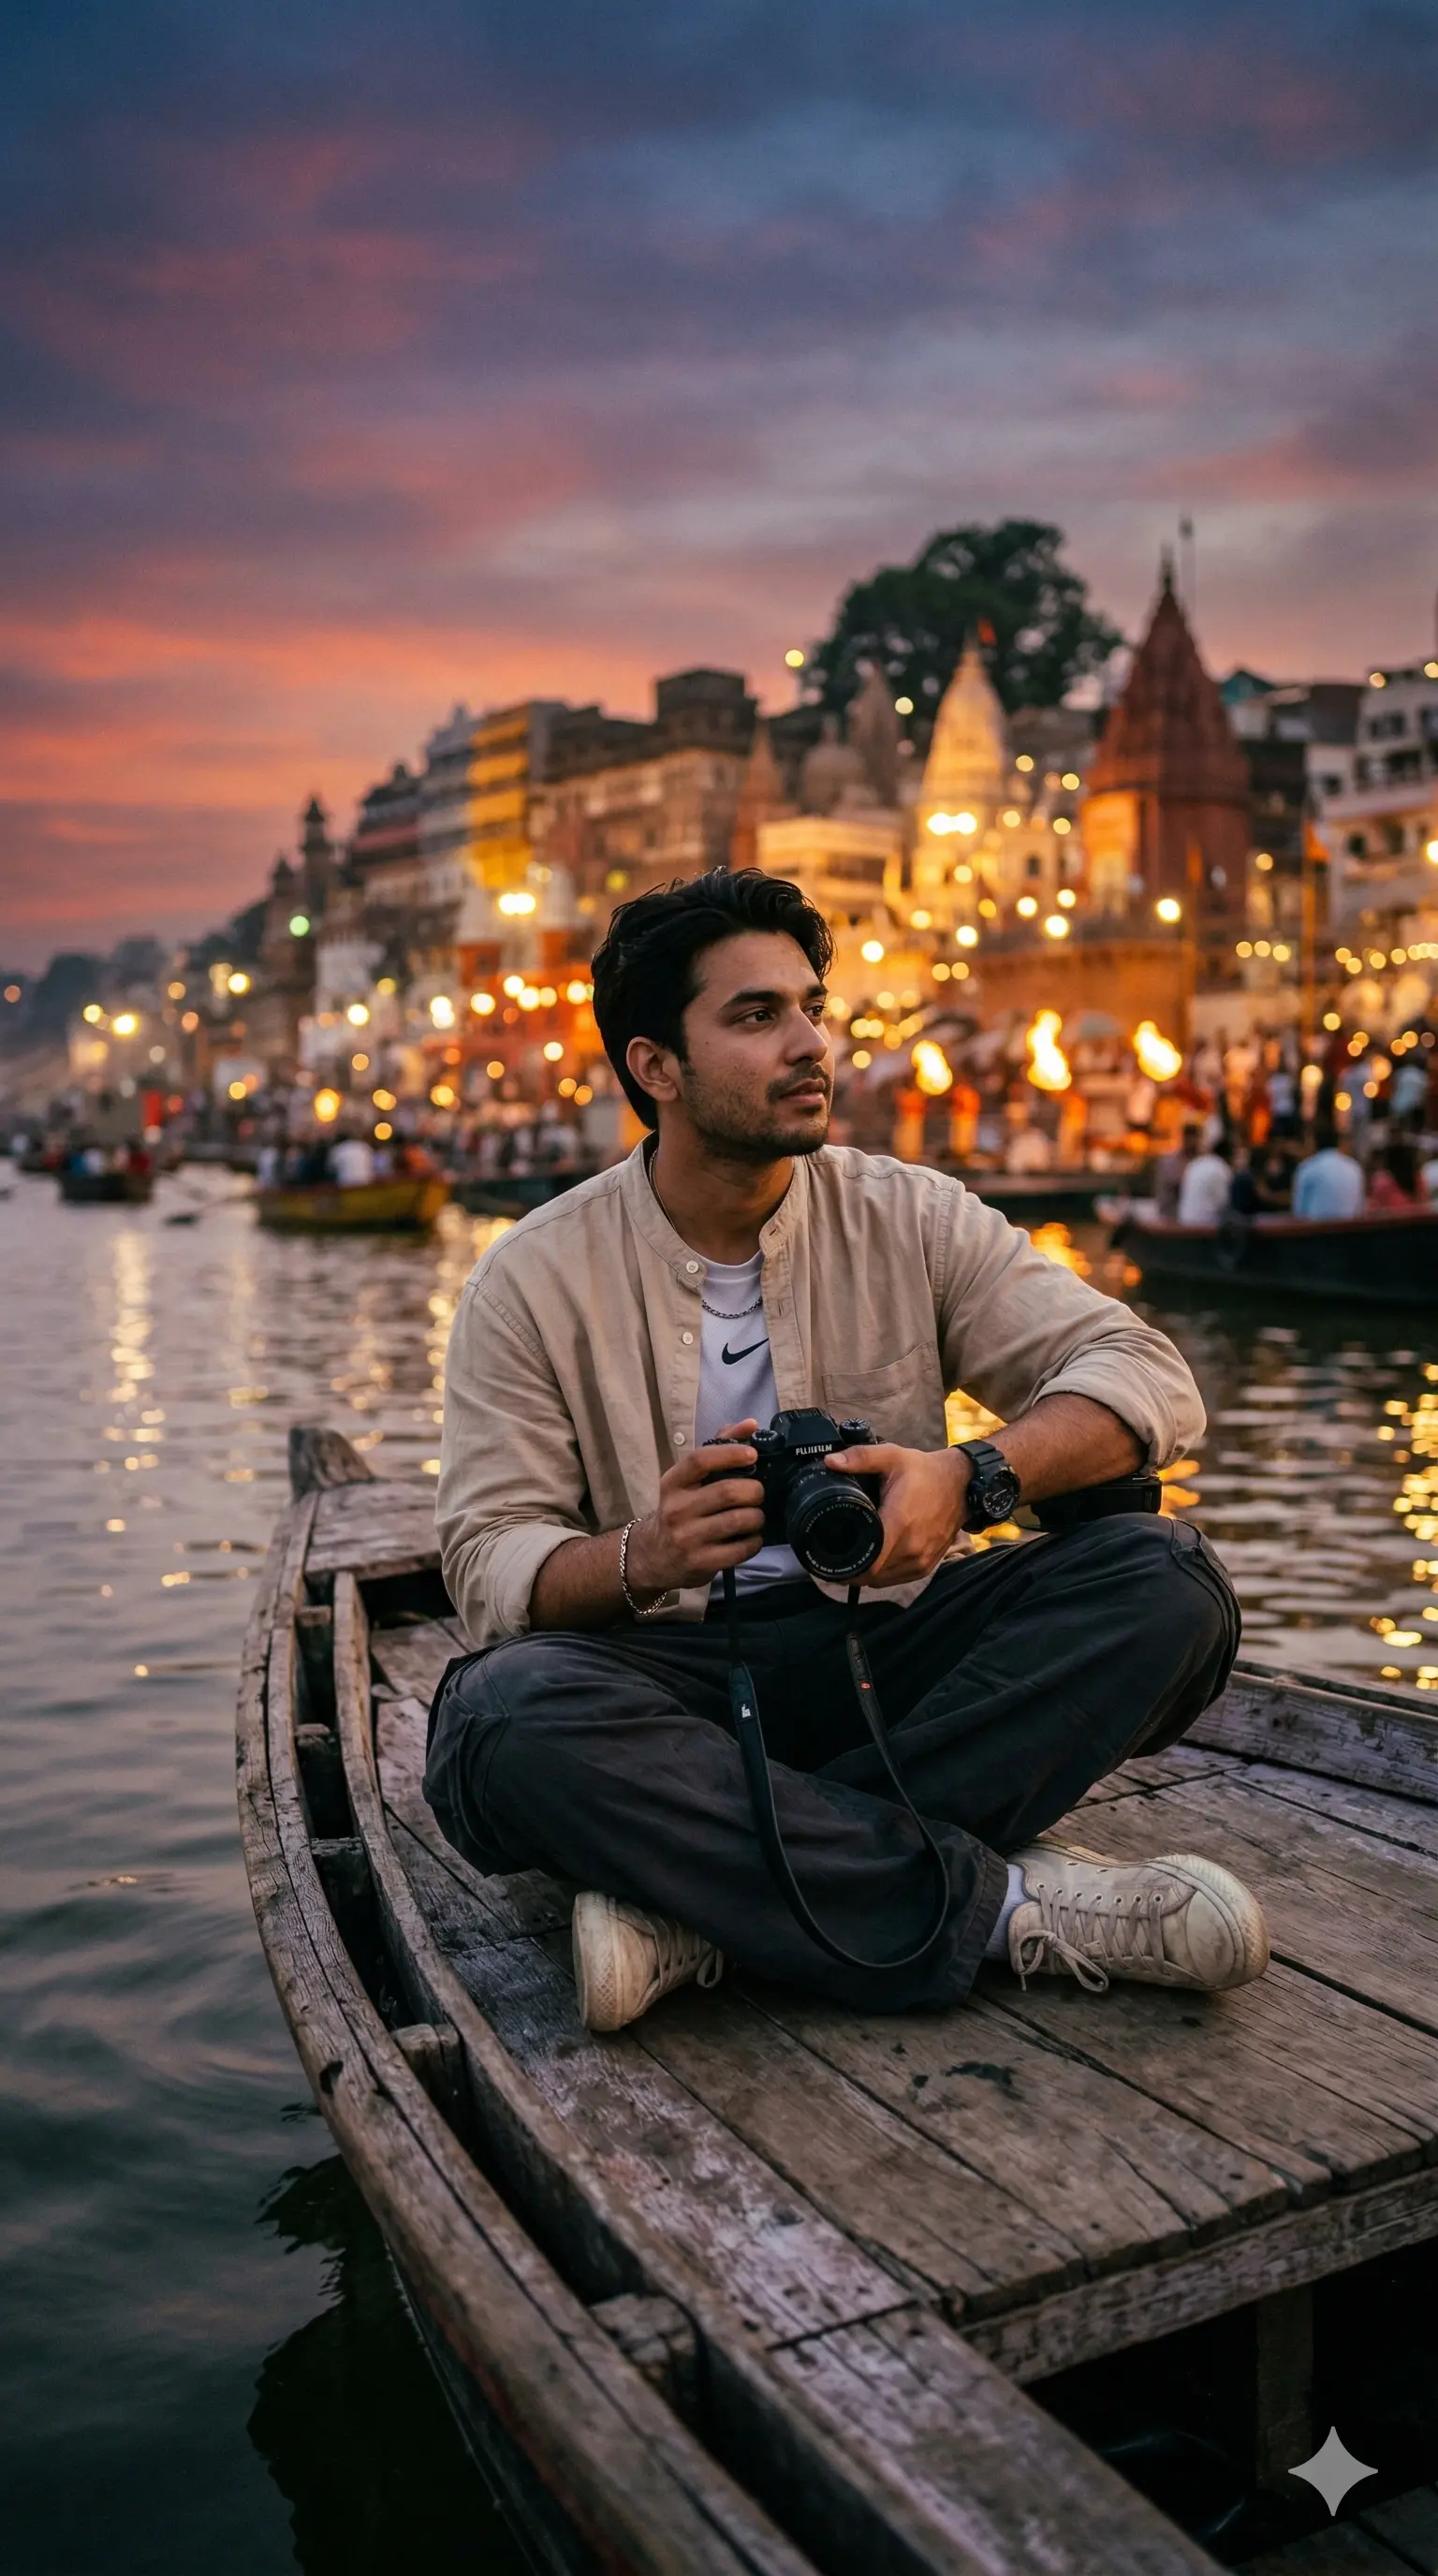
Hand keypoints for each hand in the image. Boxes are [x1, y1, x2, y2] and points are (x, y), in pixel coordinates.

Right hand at [626, 1420, 763, 1596]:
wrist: (653, 1556)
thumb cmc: (679, 1510)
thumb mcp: (688, 1480)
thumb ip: (718, 1448)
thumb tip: (751, 1424)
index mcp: (673, 1483)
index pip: (699, 1459)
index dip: (730, 1454)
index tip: (752, 1455)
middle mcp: (677, 1509)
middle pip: (728, 1492)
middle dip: (754, 1491)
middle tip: (758, 1493)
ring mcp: (687, 1538)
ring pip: (739, 1520)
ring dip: (757, 1517)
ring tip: (756, 1516)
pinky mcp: (701, 1563)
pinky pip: (741, 1549)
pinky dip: (754, 1541)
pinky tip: (751, 1537)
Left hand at [826, 1442, 970, 1586]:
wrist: (962, 1484)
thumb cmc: (925, 1472)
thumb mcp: (892, 1456)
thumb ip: (860, 1458)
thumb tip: (830, 1462)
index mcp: (899, 1522)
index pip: (868, 1561)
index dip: (845, 1564)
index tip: (829, 1556)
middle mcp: (912, 1547)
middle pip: (871, 1574)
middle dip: (851, 1567)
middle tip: (834, 1554)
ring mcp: (921, 1559)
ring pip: (882, 1580)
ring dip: (866, 1574)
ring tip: (852, 1558)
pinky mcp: (927, 1565)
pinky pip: (897, 1579)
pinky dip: (882, 1575)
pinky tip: (874, 1561)